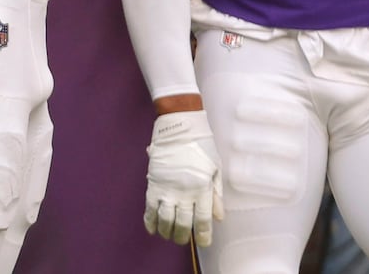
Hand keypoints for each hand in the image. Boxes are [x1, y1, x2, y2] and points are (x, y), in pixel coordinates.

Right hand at [143, 110, 223, 245]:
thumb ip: (216, 194)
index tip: (203, 243)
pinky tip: (153, 228)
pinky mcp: (154, 183)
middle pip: (182, 224)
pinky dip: (150, 221)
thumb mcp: (215, 168)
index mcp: (203, 188)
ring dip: (167, 231)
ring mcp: (168, 188)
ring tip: (169, 235)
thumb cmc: (201, 145)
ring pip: (165, 220)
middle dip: (182, 236)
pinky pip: (149, 208)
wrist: (180, 125)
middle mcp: (185, 191)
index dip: (203, 235)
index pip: (203, 220)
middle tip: (182, 238)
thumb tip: (219, 216)